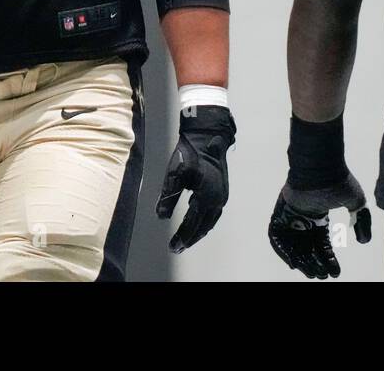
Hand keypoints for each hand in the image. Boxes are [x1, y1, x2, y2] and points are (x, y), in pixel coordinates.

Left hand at [156, 105, 234, 252]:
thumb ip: (168, 196)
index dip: (181, 236)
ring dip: (198, 232)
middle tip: (177, 247)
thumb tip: (161, 216)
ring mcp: (222, 196)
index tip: (172, 246)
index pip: (192, 223)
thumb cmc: (189, 153)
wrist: (207, 136)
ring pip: (210, 221)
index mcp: (206, 197)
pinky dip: (205, 222)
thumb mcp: (174, 174)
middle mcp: (217, 199)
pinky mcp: (223, 191)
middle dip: (190, 238)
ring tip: (186, 240)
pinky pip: (214, 214)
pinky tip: (197, 222)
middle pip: (203, 227)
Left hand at [268, 171, 371, 278]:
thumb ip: (361, 221)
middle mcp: (304, 217)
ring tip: (311, 273)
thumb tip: (363, 241)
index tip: (335, 273)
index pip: (322, 242)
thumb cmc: (338, 180)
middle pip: (307, 247)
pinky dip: (283, 250)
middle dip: (314, 263)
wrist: (321, 166)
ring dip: (300, 260)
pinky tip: (293, 263)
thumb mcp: (357, 203)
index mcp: (319, 215)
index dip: (328, 258)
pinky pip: (277, 236)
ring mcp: (290, 215)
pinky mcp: (280, 213)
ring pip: (293, 245)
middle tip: (321, 276)